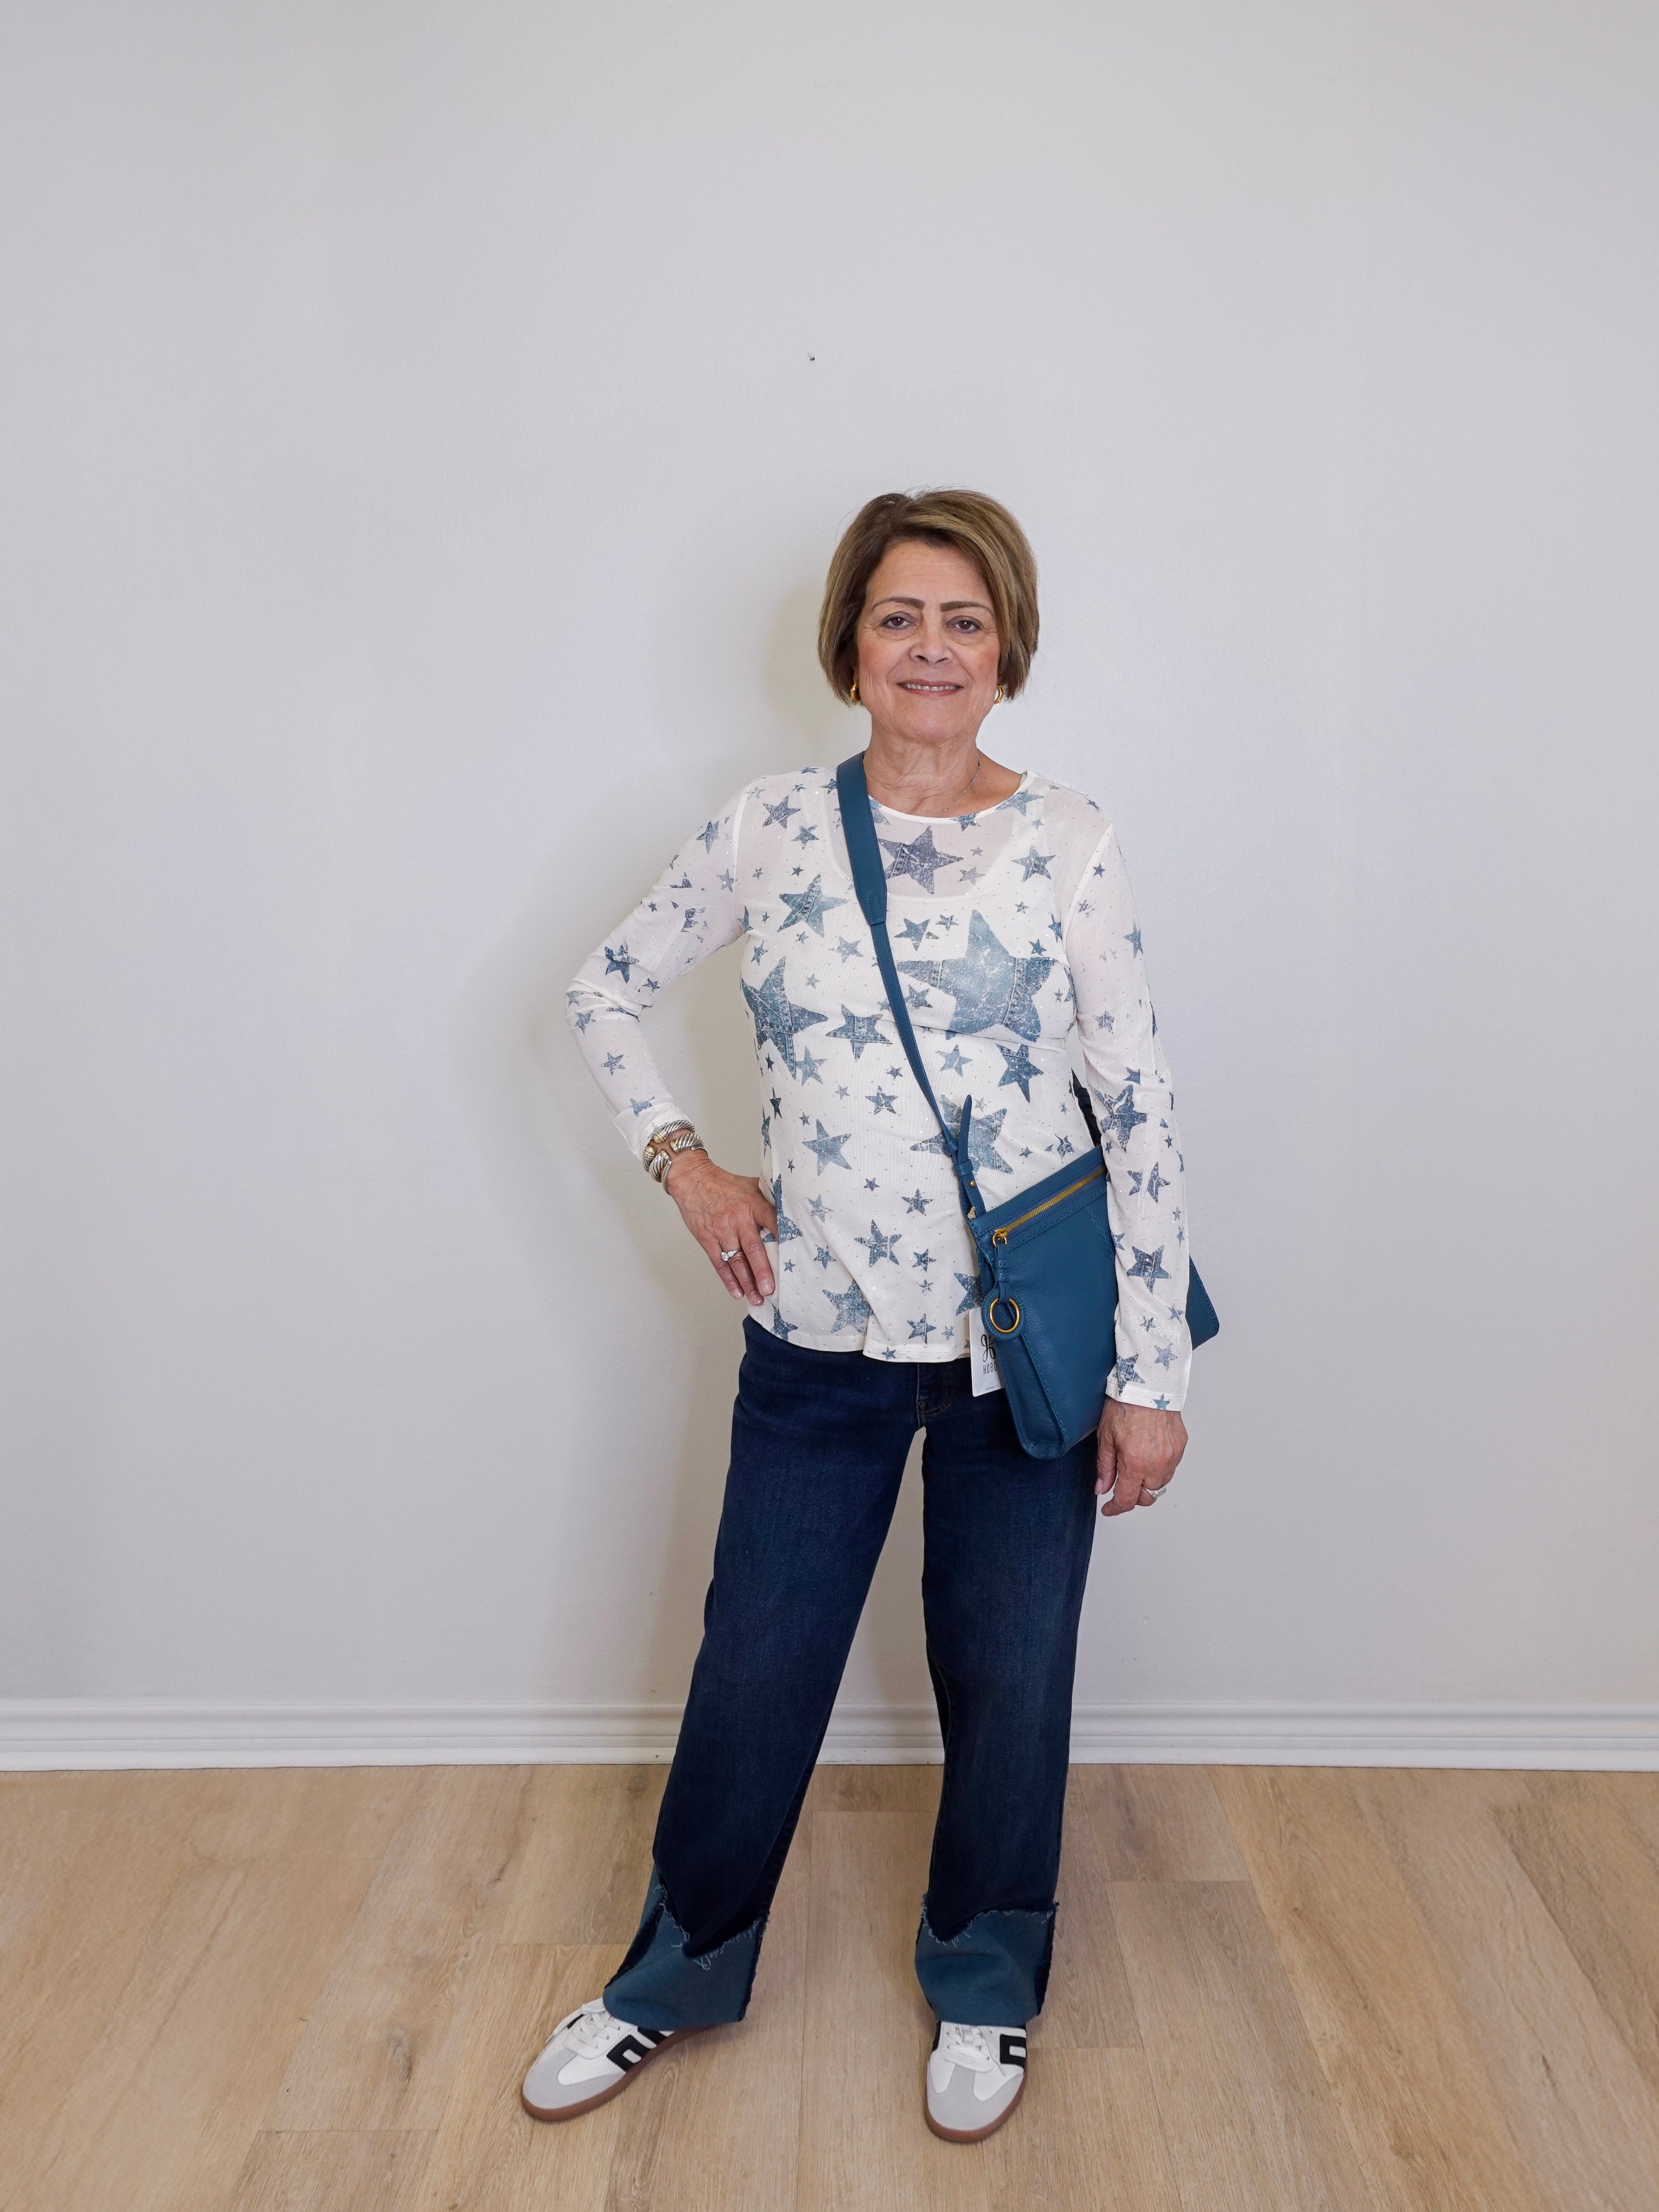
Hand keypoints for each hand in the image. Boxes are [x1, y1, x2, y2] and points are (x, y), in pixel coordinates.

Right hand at [662, 1153, 778, 1306]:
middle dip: (762, 1271)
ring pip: (736, 1261)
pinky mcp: (708, 1240)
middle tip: (770, 1289)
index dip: (782, 1235)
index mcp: (753, 1204)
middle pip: (753, 1248)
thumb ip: (769, 1198)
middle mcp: (738, 1219)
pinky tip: (737, 1292)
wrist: (693, 1181)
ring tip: (757, 1298)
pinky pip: (719, 1263)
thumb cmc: (726, 1184)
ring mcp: (722, 1231)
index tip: (793, 1252)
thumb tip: (792, 1209)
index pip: (771, 1220)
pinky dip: (728, 1279)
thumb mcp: (751, 1185)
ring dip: (747, 1282)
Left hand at [1096, 1397, 1186, 1516]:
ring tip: (1136, 1466)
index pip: (1127, 1500)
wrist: (1148, 1384)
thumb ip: (1105, 1467)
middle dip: (1133, 1496)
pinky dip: (1160, 1468)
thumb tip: (1102, 1488)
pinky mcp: (1181, 1447)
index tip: (1109, 1508)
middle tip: (1121, 1485)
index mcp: (1136, 1464)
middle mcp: (1157, 1464)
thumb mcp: (1106, 1438)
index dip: (1115, 1508)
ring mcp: (1172, 1456)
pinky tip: (1149, 1454)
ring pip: (1161, 1483)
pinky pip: (1171, 1467)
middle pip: (1147, 1496)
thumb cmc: (1125, 1405)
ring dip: (1148, 1482)